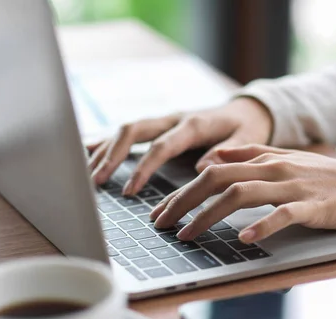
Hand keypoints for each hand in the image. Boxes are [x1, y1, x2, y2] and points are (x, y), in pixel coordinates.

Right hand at [87, 97, 272, 195]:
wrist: (246, 111)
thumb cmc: (246, 128)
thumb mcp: (248, 140)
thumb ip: (228, 153)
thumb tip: (204, 168)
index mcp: (192, 124)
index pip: (161, 146)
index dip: (143, 168)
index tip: (130, 190)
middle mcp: (173, 119)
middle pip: (134, 130)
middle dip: (112, 155)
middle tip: (96, 180)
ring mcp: (164, 121)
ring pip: (126, 129)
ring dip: (104, 149)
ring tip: (87, 173)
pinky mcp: (159, 126)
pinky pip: (129, 132)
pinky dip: (108, 140)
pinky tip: (87, 151)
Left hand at [149, 145, 335, 243]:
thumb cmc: (323, 177)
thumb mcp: (284, 159)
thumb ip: (250, 153)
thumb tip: (216, 154)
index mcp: (263, 160)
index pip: (212, 170)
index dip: (182, 191)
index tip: (161, 212)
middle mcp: (272, 169)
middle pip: (218, 178)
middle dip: (184, 200)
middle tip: (162, 224)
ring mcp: (292, 186)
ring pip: (241, 193)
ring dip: (209, 214)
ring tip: (188, 234)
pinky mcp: (312, 206)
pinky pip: (283, 214)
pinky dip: (262, 225)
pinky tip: (245, 238)